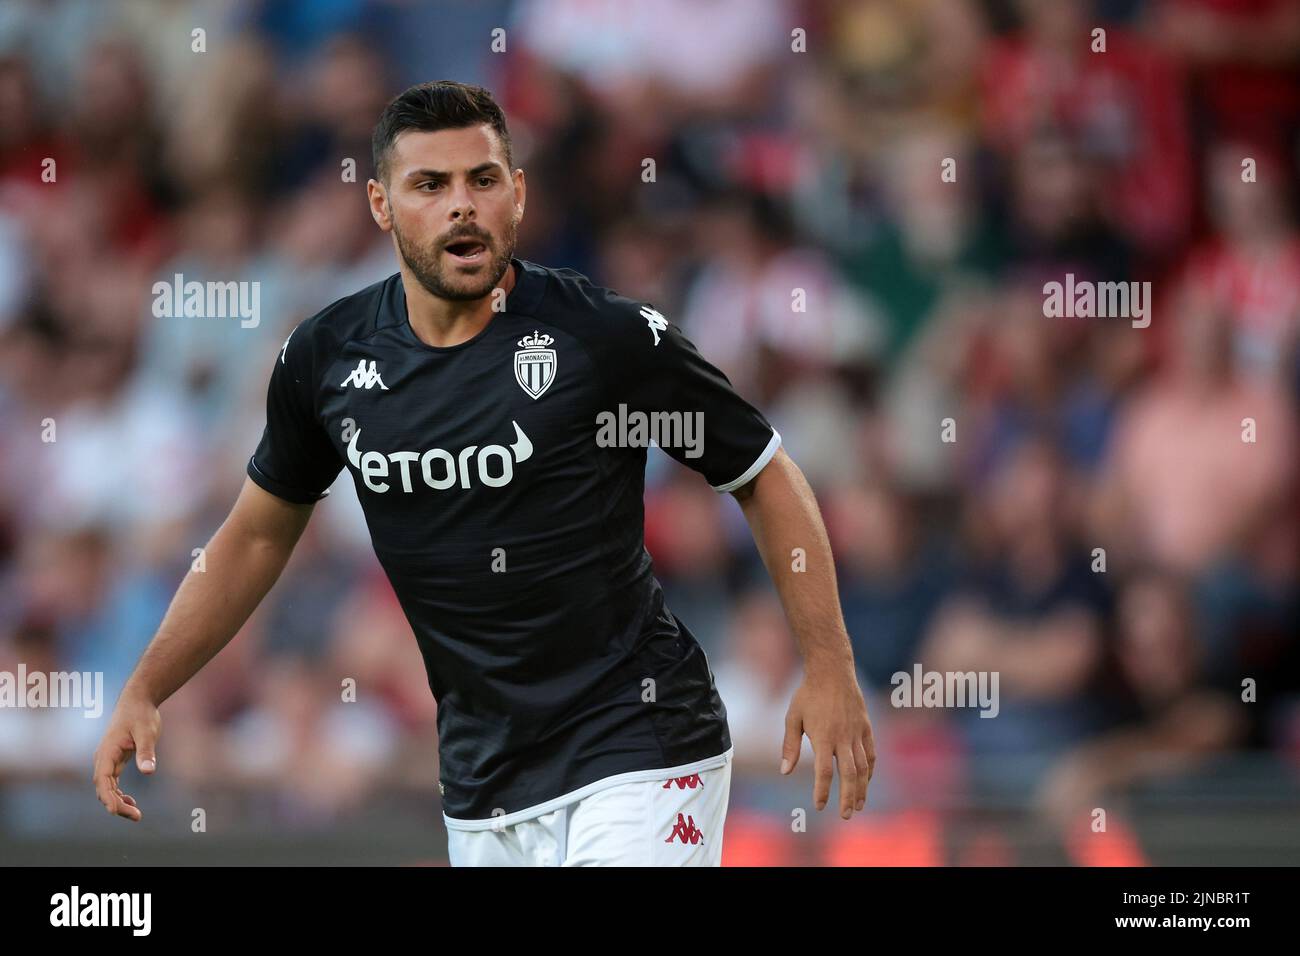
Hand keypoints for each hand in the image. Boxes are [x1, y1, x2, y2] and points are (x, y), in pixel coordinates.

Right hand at [92, 689, 160, 821]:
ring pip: (107, 788)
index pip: (103, 781)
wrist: (137, 700)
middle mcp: (103, 759)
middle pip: (103, 789)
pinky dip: (119, 794)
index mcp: (106, 752)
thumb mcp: (146, 732)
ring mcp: (107, 760)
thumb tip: (149, 772)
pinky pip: (112, 783)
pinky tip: (131, 801)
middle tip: (137, 816)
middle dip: (116, 805)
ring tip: (136, 814)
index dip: (108, 798)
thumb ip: (146, 752)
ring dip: (118, 802)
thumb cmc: (141, 714)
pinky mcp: (115, 760)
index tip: (117, 811)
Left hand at [781, 664, 874, 818]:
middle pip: (848, 775)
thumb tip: (784, 772)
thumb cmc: (808, 695)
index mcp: (823, 737)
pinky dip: (870, 770)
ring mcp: (857, 733)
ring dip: (861, 789)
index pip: (824, 772)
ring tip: (859, 806)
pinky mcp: (866, 727)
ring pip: (862, 767)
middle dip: (848, 798)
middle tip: (846, 815)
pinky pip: (871, 754)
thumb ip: (789, 746)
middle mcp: (843, 738)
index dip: (822, 791)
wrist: (832, 671)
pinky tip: (866, 782)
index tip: (819, 805)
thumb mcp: (792, 718)